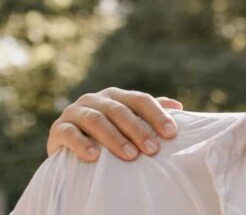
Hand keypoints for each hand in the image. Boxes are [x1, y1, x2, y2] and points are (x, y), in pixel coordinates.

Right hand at [47, 87, 182, 161]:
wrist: (69, 144)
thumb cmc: (108, 132)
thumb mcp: (128, 121)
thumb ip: (149, 112)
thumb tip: (178, 106)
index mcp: (117, 96)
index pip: (140, 100)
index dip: (157, 115)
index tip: (171, 134)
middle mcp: (96, 99)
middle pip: (120, 111)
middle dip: (138, 131)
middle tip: (153, 150)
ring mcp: (76, 111)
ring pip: (96, 120)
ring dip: (115, 138)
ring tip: (130, 156)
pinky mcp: (58, 128)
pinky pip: (70, 134)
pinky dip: (82, 144)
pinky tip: (95, 156)